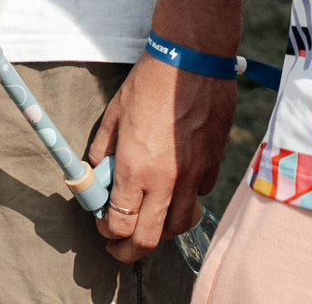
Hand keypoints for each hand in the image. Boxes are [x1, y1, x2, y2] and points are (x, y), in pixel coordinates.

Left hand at [87, 53, 232, 262]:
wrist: (192, 61)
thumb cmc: (149, 84)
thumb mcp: (114, 115)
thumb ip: (103, 151)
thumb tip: (98, 173)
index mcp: (135, 169)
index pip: (120, 224)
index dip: (108, 232)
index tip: (103, 226)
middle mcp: (166, 181)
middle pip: (149, 238)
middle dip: (130, 250)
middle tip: (119, 247)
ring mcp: (194, 176)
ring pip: (180, 225)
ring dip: (161, 231)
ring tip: (148, 221)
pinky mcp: (213, 165)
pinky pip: (199, 197)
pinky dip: (185, 201)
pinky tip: (175, 187)